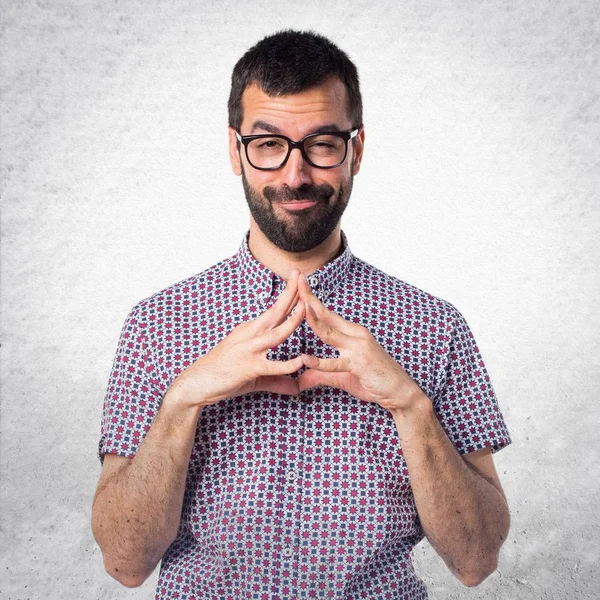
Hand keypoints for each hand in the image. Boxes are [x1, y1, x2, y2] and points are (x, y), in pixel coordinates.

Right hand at [164, 269, 305, 408]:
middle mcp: (250, 335)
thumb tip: (296, 387)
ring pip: (276, 334)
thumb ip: (277, 379)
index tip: (300, 282)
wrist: (195, 384)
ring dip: (292, 320)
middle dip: (290, 293)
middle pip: (275, 311)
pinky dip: (287, 364)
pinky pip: (271, 366)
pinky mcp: (248, 368)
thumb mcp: (254, 375)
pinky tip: (300, 361)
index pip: (274, 311)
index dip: (288, 296)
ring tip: (306, 307)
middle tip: (301, 274)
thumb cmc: (222, 375)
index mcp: (250, 330)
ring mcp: (249, 350)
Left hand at [296, 273, 423, 412]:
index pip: (327, 314)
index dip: (312, 300)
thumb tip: (301, 381)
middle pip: (326, 314)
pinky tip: (305, 359)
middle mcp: (355, 335)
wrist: (400, 392)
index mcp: (352, 333)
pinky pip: (335, 363)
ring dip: (312, 319)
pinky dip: (319, 362)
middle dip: (310, 297)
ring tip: (298, 305)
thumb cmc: (374, 380)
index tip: (300, 285)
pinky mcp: (360, 364)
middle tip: (297, 279)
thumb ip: (321, 375)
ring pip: (329, 332)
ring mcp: (358, 348)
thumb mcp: (342, 377)